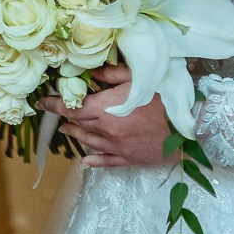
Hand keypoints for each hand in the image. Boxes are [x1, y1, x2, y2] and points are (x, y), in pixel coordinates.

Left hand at [40, 64, 176, 167]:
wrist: (193, 123)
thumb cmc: (165, 95)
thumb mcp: (136, 77)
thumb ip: (110, 73)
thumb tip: (89, 71)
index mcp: (104, 109)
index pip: (70, 107)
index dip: (53, 104)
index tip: (40, 103)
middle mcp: (106, 131)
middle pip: (79, 124)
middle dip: (66, 117)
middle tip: (57, 112)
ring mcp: (118, 147)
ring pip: (89, 142)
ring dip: (76, 135)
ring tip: (67, 130)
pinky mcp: (131, 159)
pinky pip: (107, 162)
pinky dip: (94, 162)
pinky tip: (85, 162)